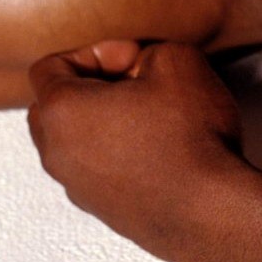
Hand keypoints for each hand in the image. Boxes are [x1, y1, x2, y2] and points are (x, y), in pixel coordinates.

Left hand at [27, 40, 247, 261]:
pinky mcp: (101, 211)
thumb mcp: (176, 60)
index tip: (133, 61)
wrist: (210, 211)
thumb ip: (145, 51)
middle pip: (50, 107)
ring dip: (101, 123)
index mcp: (61, 111)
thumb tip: (139, 69)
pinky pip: (95, 170)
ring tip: (148, 118)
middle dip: (87, 88)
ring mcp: (77, 187)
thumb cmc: (190, 135)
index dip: (95, 53)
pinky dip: (116, 154)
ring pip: (71, 142)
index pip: (50, 67)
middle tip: (133, 86)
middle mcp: (56, 153)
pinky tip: (158, 151)